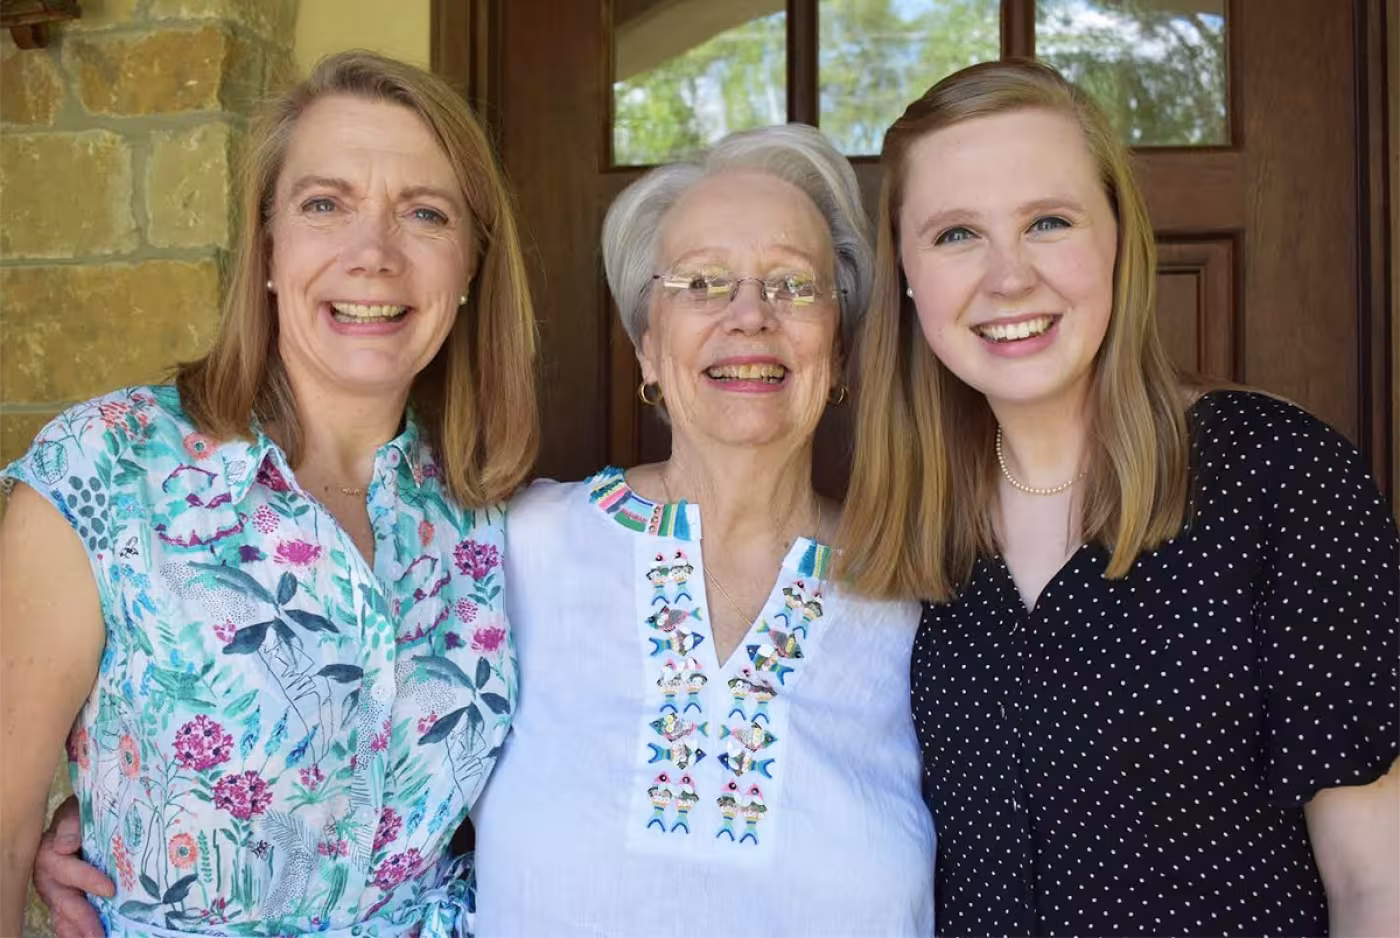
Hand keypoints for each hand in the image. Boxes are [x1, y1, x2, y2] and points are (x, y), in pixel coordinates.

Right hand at [32, 796, 110, 937]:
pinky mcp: (66, 898)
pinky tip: (88, 937)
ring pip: (63, 914)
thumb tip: (65, 844)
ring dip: (77, 930)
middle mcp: (49, 875)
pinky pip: (66, 918)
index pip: (66, 869)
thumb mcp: (78, 809)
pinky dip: (76, 930)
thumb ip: (72, 821)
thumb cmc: (84, 810)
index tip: (109, 889)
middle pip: (63, 900)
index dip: (86, 880)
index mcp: (50, 852)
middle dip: (82, 918)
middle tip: (98, 934)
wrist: (88, 814)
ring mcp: (56, 889)